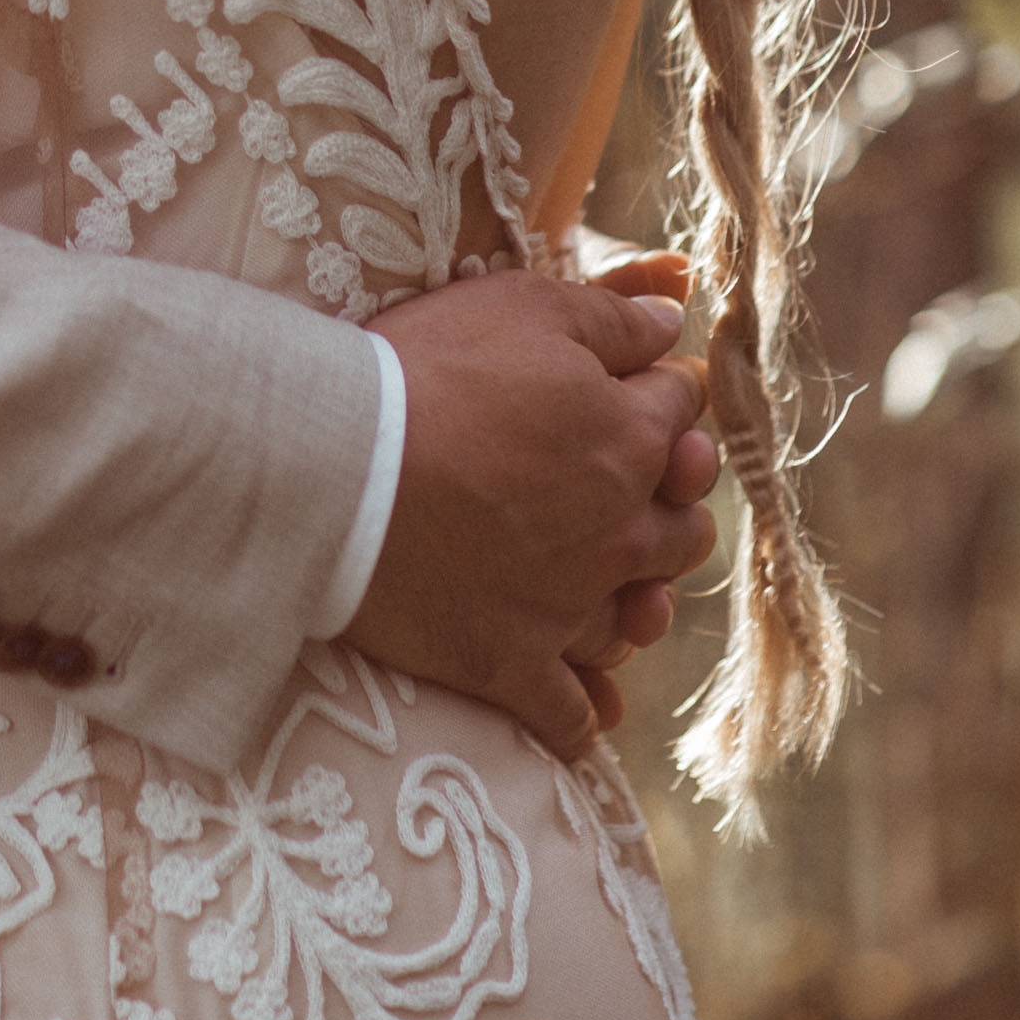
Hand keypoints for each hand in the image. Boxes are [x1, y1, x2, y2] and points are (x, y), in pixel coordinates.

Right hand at [354, 271, 718, 759]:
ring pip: (640, 618)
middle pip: (683, 525)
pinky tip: (587, 709)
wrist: (337, 467)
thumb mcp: (522, 306)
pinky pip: (570, 714)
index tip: (636, 386)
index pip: (680, 411)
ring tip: (621, 588)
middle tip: (628, 487)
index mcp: (629, 437)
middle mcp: (619, 529)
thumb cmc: (427, 371)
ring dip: (640, 601)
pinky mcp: (513, 664)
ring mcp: (569, 605)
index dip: (661, 391)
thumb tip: (670, 321)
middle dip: (669, 502)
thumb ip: (610, 315)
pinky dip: (583, 713)